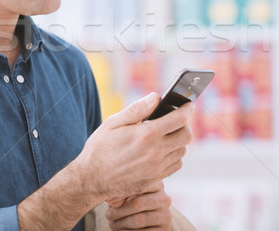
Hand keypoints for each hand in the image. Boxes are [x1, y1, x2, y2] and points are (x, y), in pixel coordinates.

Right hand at [74, 92, 192, 200]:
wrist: (91, 179)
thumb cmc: (99, 148)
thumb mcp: (113, 123)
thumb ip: (137, 109)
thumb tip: (156, 97)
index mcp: (146, 134)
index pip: (179, 119)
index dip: (186, 109)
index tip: (187, 104)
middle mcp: (155, 152)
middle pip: (186, 135)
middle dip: (184, 124)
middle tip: (176, 120)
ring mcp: (156, 168)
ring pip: (182, 150)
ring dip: (178, 140)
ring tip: (165, 135)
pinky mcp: (155, 179)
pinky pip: (175, 165)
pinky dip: (173, 155)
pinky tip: (161, 150)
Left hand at [105, 181, 171, 229]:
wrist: (147, 219)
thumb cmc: (133, 202)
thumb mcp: (128, 195)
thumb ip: (119, 194)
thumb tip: (110, 198)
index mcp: (156, 184)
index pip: (138, 185)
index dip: (121, 193)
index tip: (108, 199)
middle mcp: (164, 198)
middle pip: (138, 203)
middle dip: (119, 211)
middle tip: (108, 215)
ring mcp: (165, 215)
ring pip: (139, 220)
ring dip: (121, 223)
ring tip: (112, 224)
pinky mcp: (164, 230)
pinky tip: (121, 230)